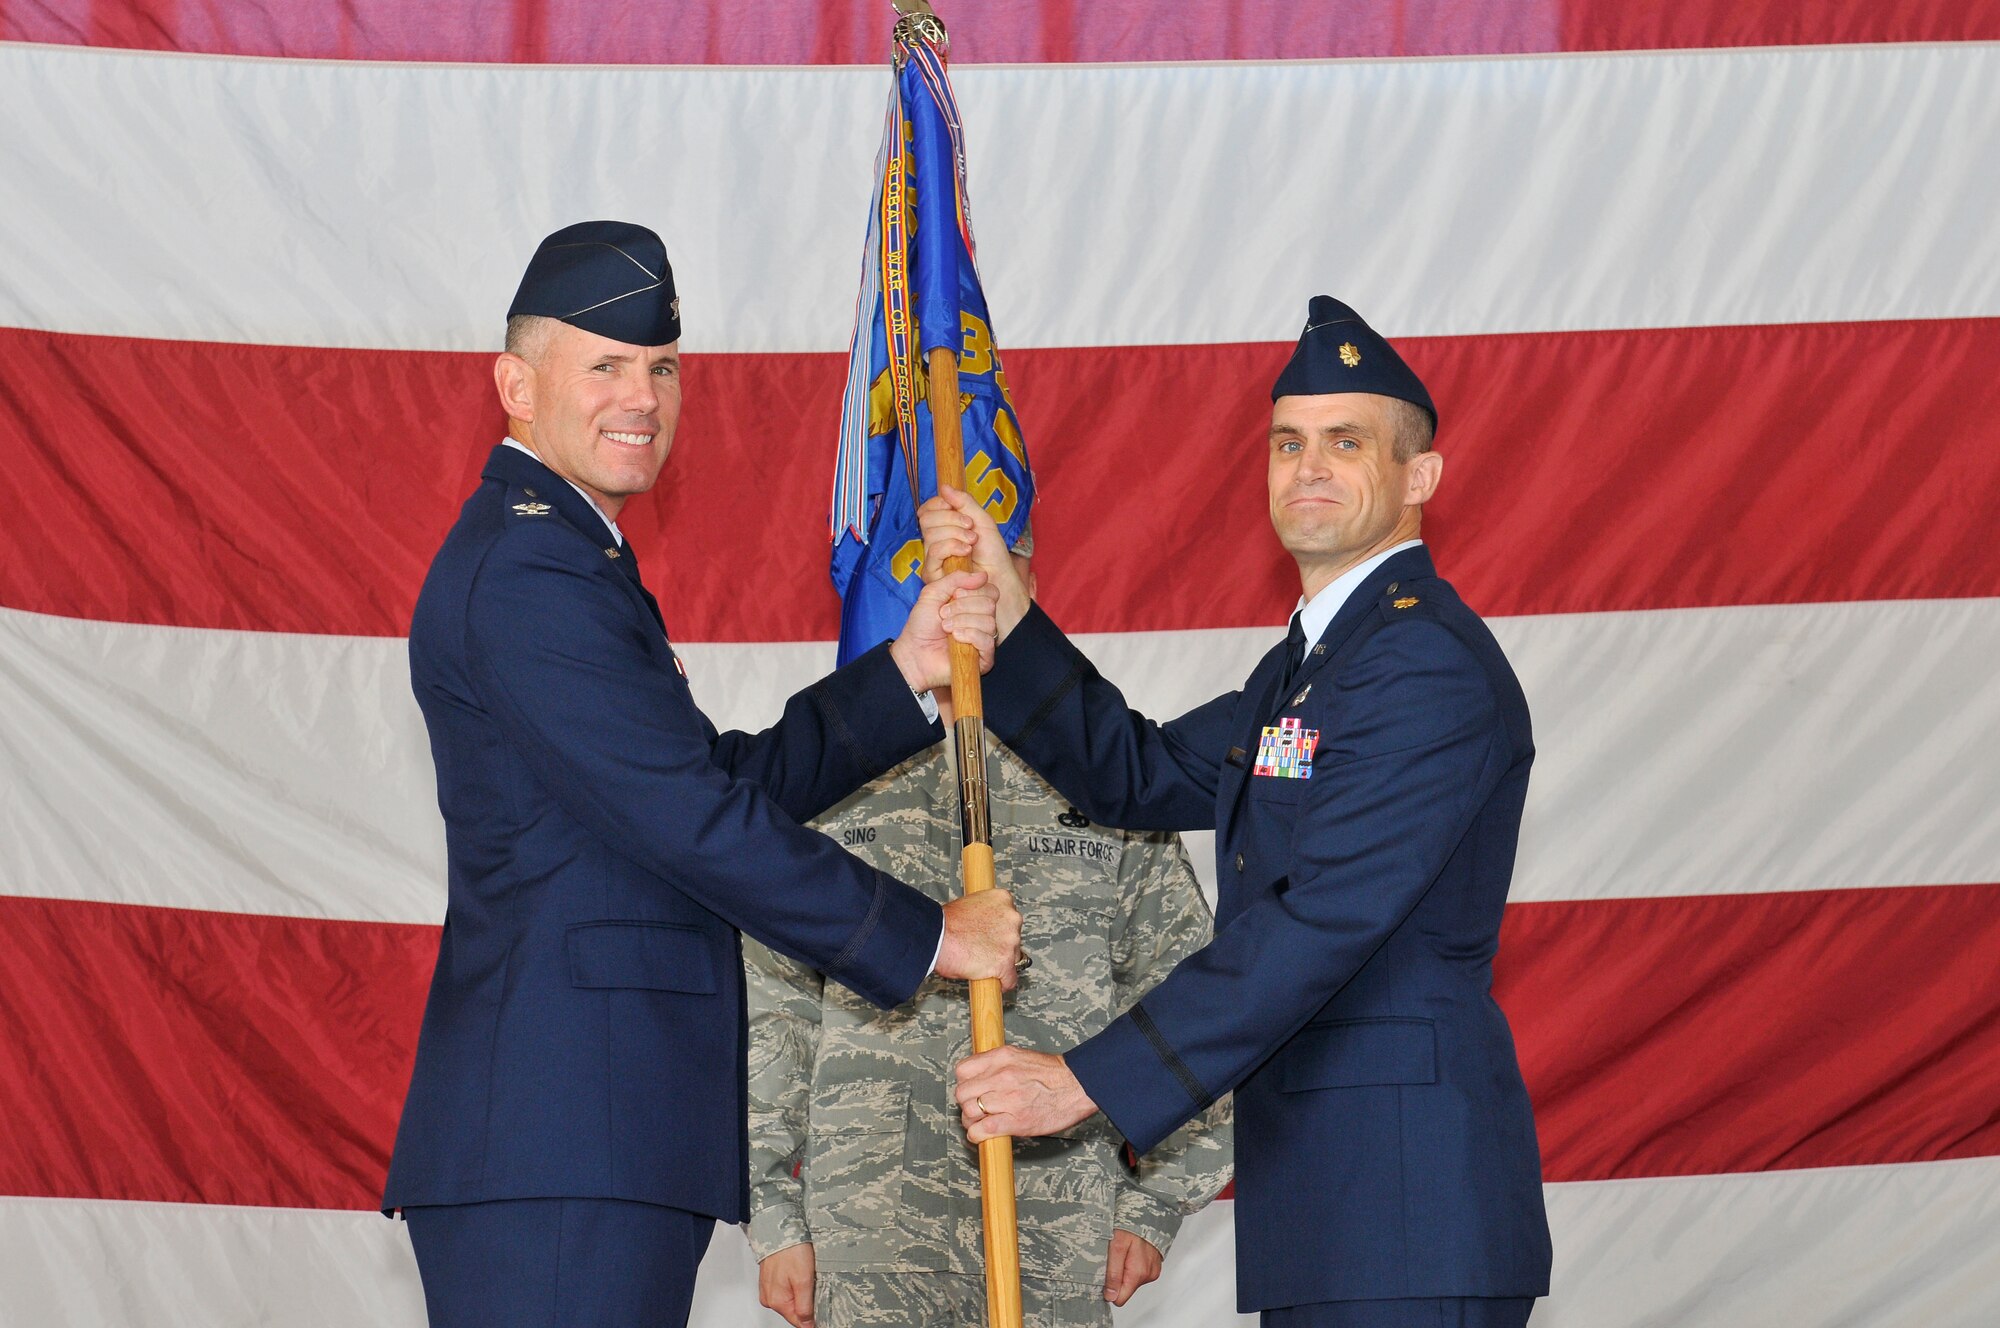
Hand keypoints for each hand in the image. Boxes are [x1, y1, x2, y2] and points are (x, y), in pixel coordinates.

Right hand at [757, 1242, 815, 1327]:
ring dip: (801, 1293)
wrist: (779, 1229)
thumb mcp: (804, 1280)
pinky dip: (794, 1285)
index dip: (813, 1318)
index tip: (822, 1310)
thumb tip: (807, 1325)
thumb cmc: (791, 1250)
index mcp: (777, 1301)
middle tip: (815, 1285)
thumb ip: (805, 1306)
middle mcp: (770, 1298)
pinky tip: (799, 1273)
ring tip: (807, 1276)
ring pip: (790, 1300)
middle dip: (807, 1303)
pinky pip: (785, 1289)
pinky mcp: (770, 1280)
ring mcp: (768, 1289)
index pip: (798, 1322)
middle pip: (794, 1311)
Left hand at [887, 569, 995, 692]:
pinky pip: (988, 641)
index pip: (990, 590)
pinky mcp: (984, 658)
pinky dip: (970, 635)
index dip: (971, 590)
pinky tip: (955, 638)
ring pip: (989, 622)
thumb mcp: (933, 593)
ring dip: (962, 622)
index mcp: (974, 604)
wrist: (913, 653)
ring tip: (946, 628)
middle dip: (963, 607)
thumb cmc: (922, 625)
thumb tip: (982, 575)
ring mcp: (984, 639)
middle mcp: (982, 620)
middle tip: (943, 614)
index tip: (952, 596)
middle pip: (990, 604)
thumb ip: (955, 579)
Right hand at [917, 488, 1031, 638]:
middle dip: (951, 518)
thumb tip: (944, 487)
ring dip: (955, 532)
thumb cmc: (992, 553)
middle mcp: (934, 542)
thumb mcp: (982, 520)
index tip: (958, 508)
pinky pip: (934, 551)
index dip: (939, 504)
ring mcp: (932, 558)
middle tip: (971, 527)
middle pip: (927, 519)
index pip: (927, 510)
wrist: (999, 577)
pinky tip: (966, 551)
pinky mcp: (933, 573)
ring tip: (972, 542)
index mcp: (943, 528)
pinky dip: (952, 546)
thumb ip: (964, 502)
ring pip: (930, 533)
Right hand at [935, 891, 1021, 990]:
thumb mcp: (968, 906)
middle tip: (983, 949)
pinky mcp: (1005, 962)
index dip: (999, 929)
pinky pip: (1010, 979)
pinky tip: (993, 982)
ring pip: (1013, 957)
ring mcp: (1010, 940)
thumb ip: (984, 915)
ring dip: (999, 961)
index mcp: (1002, 899)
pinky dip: (1002, 983)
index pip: (1010, 917)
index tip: (992, 935)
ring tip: (981, 963)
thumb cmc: (945, 924)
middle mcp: (1011, 917)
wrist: (936, 937)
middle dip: (1000, 945)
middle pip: (1013, 937)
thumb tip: (985, 927)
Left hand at [954, 1045, 1095, 1143]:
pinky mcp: (1016, 1120)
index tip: (971, 1090)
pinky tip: (980, 1135)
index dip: (964, 1083)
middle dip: (966, 1103)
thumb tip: (978, 1078)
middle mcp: (1002, 1076)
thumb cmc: (1052, 1074)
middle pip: (962, 1093)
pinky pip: (983, 1129)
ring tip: (980, 1123)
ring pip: (970, 1112)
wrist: (1078, 1085)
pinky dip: (977, 1135)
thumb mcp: (1020, 1057)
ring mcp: (1008, 1098)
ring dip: (971, 1121)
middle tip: (976, 1109)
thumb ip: (997, 1065)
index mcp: (1002, 1058)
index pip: (962, 1070)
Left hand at [1103, 1229, 1163, 1305]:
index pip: (1120, 1299)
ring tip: (1123, 1251)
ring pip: (1131, 1280)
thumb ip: (1113, 1273)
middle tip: (1113, 1257)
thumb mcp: (1116, 1247)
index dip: (1109, 1289)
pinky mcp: (1153, 1265)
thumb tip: (1111, 1296)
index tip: (1103, 1274)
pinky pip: (1138, 1272)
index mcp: (1138, 1273)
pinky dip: (1131, 1263)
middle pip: (1125, 1289)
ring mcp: (1152, 1270)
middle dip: (1116, 1276)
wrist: (1147, 1210)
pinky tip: (1130, 1251)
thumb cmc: (1131, 1225)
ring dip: (1124, 1268)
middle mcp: (1148, 1275)